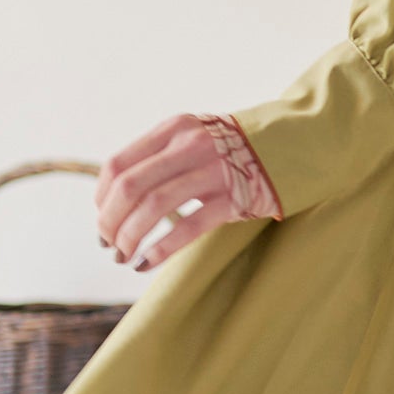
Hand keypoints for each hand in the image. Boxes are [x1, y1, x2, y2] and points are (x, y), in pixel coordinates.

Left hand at [96, 111, 277, 270]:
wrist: (292, 144)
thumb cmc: (231, 150)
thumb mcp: (192, 138)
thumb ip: (159, 158)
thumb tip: (111, 200)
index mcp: (173, 129)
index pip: (118, 164)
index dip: (102, 198)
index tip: (102, 219)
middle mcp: (190, 145)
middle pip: (130, 187)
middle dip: (109, 222)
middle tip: (107, 244)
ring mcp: (213, 171)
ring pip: (153, 207)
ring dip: (129, 237)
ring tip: (123, 256)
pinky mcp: (234, 199)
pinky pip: (187, 227)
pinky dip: (160, 250)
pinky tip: (145, 264)